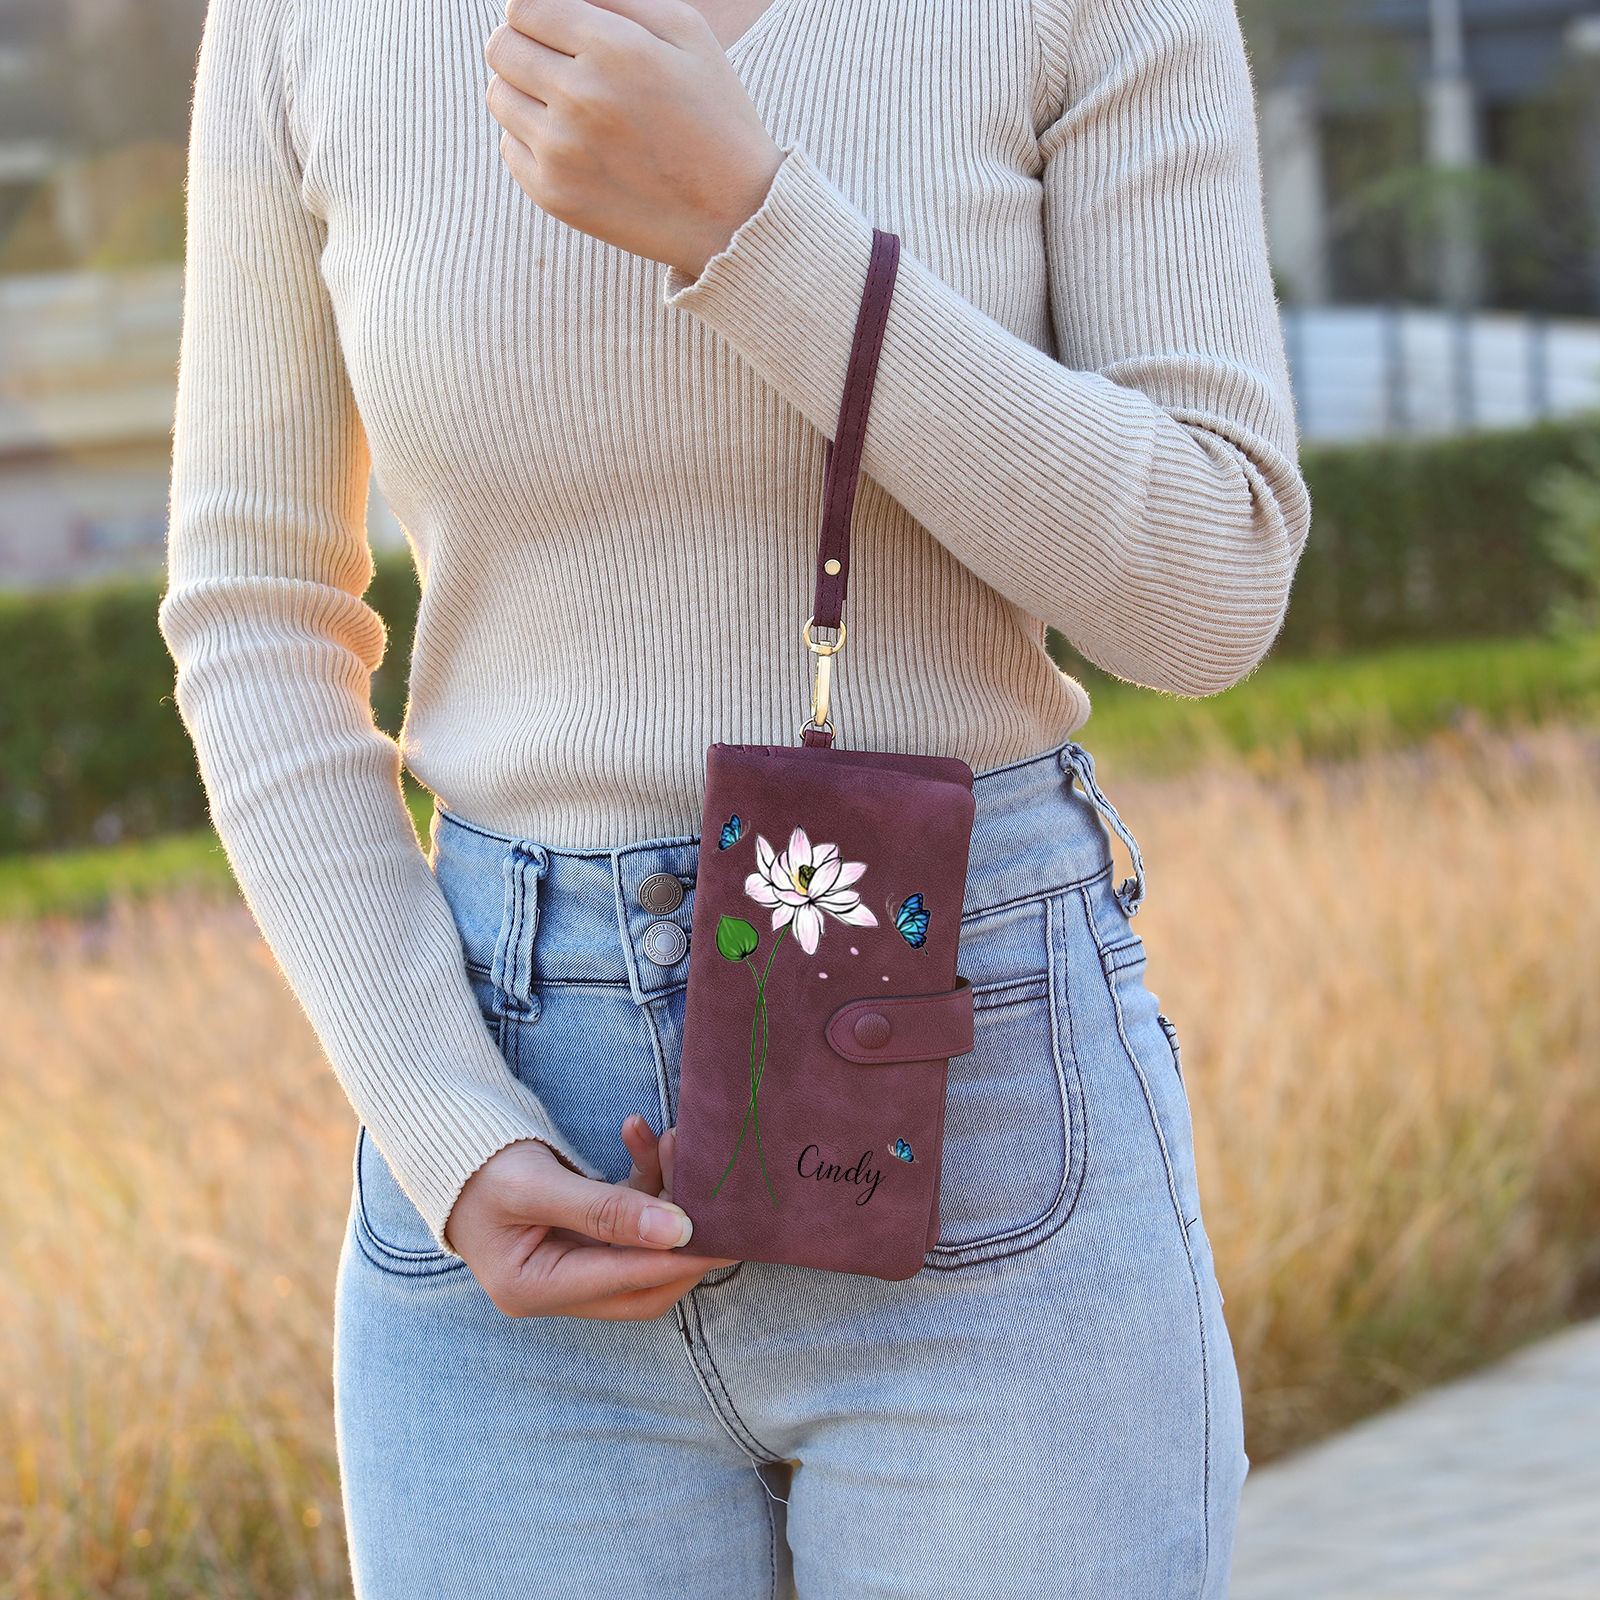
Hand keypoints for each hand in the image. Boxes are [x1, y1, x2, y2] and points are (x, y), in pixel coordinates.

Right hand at [445, 1123, 734, 1319]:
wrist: (442, 1138)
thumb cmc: (477, 1164)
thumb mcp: (536, 1184)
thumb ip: (605, 1209)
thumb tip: (679, 1230)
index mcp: (534, 1288)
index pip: (626, 1284)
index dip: (680, 1259)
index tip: (728, 1235)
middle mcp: (553, 1288)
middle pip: (644, 1280)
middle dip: (681, 1234)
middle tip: (715, 1192)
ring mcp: (566, 1264)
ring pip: (641, 1246)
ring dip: (663, 1196)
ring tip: (673, 1140)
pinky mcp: (577, 1235)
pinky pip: (626, 1218)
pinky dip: (641, 1181)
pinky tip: (640, 1133)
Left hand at [485, 0, 784, 275]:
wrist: (735, 217)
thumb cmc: (716, 115)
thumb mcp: (687, 32)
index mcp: (612, 49)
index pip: (524, 4)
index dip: (539, 10)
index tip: (560, 27)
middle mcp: (580, 99)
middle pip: (502, 46)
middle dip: (525, 44)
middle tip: (562, 65)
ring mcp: (562, 152)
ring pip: (499, 94)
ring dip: (523, 90)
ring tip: (568, 105)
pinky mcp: (554, 195)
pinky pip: (509, 145)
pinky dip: (532, 138)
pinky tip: (576, 145)